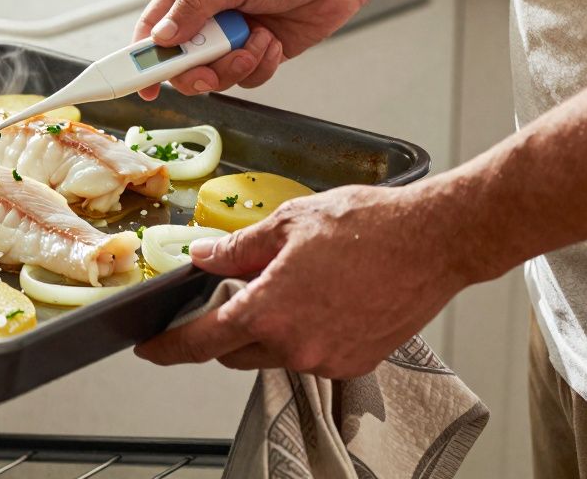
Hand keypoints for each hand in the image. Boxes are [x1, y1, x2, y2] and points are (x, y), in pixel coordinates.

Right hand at [133, 0, 371, 98]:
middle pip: (181, 61)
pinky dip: (261, 65)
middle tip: (213, 70)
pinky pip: (247, 77)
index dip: (143, 58)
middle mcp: (208, 14)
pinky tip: (274, 41)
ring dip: (236, 66)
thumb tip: (162, 36)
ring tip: (258, 43)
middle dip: (199, 70)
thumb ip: (195, 7)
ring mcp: (233, 35)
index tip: (144, 84)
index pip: (154, 26)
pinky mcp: (258, 52)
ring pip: (215, 74)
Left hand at [134, 183, 470, 378]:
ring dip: (266, 329)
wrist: (435, 241)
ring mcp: (328, 359)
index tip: (151, 347)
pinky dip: (302, 333)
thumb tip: (204, 256)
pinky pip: (311, 355)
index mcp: (270, 311)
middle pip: (234, 350)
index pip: (201, 342)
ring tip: (288, 285)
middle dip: (224, 326)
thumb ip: (237, 247)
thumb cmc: (370, 226)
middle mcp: (296, 345)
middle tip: (231, 292)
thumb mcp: (288, 223)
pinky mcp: (356, 362)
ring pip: (273, 354)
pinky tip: (320, 299)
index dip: (168, 347)